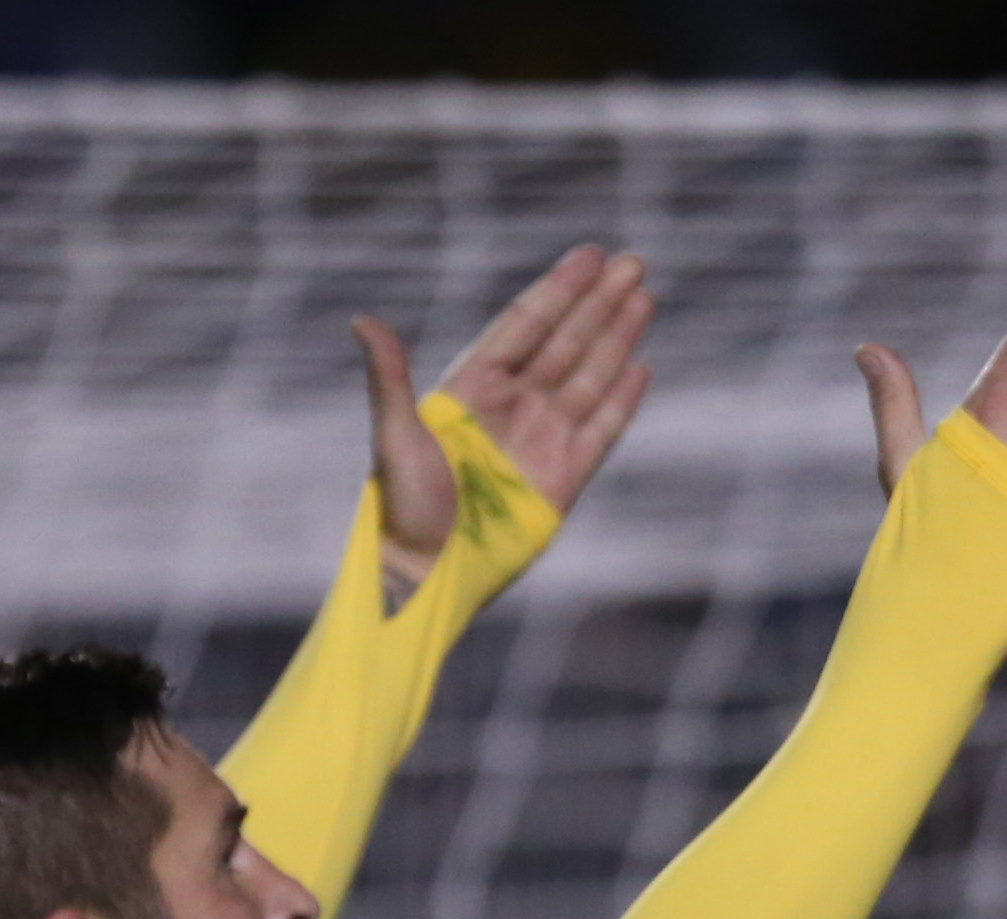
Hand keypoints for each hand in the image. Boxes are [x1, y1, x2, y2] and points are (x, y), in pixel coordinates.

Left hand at [357, 243, 656, 599]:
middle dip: (599, 302)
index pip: (524, 326)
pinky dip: (622, 400)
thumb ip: (388, 377)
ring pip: (589, 377)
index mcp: (472, 388)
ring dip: (617, 338)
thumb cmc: (402, 509)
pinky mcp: (565, 479)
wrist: (429, 574)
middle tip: (632, 262)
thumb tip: (362, 320)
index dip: (557, 290)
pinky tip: (641, 367)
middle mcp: (512, 407)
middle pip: (565, 342)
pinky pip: (602, 431)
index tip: (587, 256)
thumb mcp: (393, 437)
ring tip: (644, 298)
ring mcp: (542, 441)